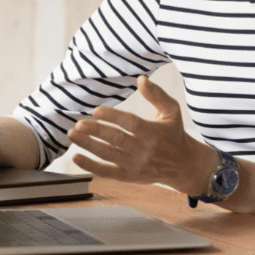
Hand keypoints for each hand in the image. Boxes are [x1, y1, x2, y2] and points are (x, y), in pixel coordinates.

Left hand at [67, 76, 212, 193]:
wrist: (183, 165)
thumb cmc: (174, 134)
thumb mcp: (172, 111)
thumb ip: (156, 94)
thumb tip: (141, 79)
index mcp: (153, 132)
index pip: (130, 123)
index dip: (112, 117)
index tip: (96, 111)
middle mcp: (143, 150)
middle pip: (116, 140)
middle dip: (95, 131)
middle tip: (78, 124)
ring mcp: (135, 165)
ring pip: (108, 155)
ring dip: (88, 145)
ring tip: (72, 135)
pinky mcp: (128, 176)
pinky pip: (107, 172)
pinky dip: (90, 166)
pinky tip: (76, 157)